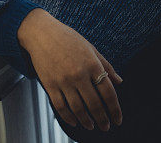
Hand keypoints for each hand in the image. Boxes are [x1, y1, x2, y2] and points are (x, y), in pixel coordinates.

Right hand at [18, 9, 123, 131]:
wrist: (40, 33)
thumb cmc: (66, 38)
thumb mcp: (90, 48)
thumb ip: (105, 65)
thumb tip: (119, 82)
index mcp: (92, 64)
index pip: (108, 93)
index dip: (115, 110)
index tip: (117, 119)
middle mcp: (79, 74)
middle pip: (94, 104)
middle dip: (102, 119)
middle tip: (106, 126)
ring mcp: (63, 80)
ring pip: (78, 109)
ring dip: (87, 121)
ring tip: (92, 126)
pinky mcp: (49, 84)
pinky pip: (60, 106)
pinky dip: (68, 118)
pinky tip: (74, 121)